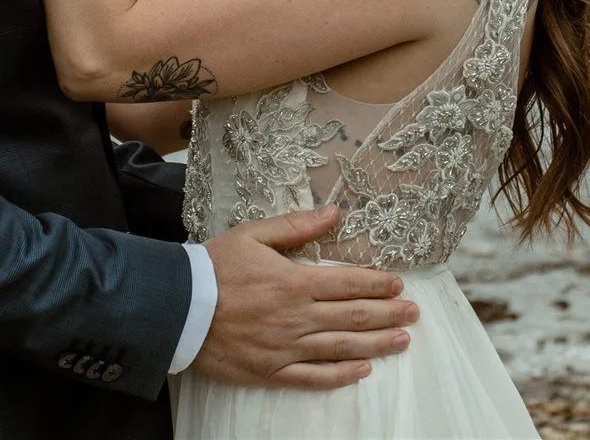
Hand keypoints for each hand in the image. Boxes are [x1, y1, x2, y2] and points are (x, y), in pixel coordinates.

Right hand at [193, 204, 417, 389]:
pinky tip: (362, 371)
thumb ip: (296, 225)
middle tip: (414, 314)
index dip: (378, 284)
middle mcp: (297, 317)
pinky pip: (313, 377)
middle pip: (354, 315)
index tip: (399, 285)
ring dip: (377, 344)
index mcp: (295, 281)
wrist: (176, 308)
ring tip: (402, 341)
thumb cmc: (213, 267)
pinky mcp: (271, 371)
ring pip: (342, 347)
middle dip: (389, 314)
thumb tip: (334, 212)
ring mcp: (286, 348)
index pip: (349, 282)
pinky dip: (341, 375)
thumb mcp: (253, 234)